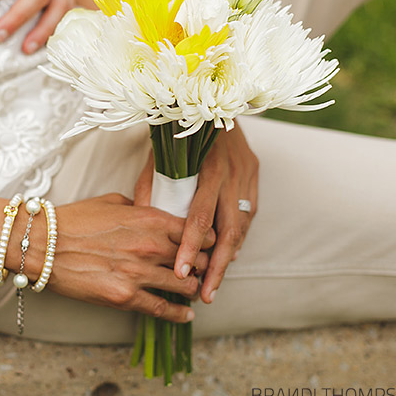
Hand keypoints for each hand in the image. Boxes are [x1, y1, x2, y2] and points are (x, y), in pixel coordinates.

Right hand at [44, 194, 213, 322]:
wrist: (44, 244)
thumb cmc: (74, 219)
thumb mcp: (113, 202)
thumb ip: (140, 208)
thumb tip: (153, 215)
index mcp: (151, 219)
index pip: (197, 232)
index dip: (205, 241)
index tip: (204, 246)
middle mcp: (151, 245)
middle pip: (197, 260)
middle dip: (201, 266)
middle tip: (200, 271)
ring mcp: (140, 272)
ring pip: (186, 286)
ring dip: (192, 289)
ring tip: (192, 292)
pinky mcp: (126, 296)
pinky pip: (164, 309)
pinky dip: (180, 314)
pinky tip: (186, 315)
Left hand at [134, 123, 258, 303]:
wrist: (217, 100)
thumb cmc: (181, 128)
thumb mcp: (160, 153)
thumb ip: (151, 184)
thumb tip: (140, 216)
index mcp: (209, 170)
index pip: (200, 218)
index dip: (190, 248)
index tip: (181, 272)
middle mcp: (233, 176)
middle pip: (229, 233)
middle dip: (217, 268)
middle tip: (204, 295)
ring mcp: (249, 178)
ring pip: (243, 229)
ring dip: (228, 258)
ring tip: (213, 285)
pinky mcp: (256, 178)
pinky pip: (248, 217)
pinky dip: (238, 239)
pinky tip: (226, 257)